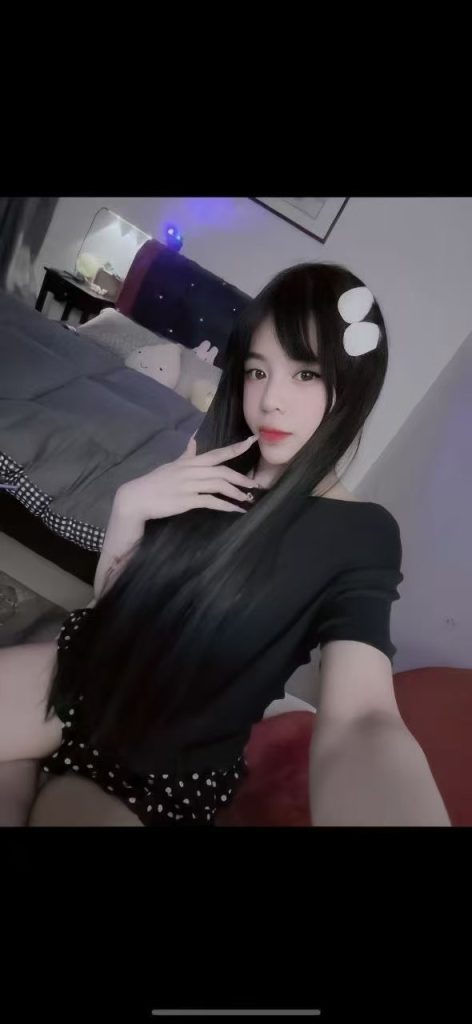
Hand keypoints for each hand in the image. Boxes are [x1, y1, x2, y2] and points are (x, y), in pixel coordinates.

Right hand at [115, 434, 258, 521]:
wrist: (137, 498)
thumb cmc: (155, 482)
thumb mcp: (172, 465)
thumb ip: (186, 454)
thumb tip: (193, 440)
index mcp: (190, 462)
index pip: (216, 453)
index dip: (235, 447)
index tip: (252, 441)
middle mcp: (191, 471)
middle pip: (222, 470)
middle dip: (241, 477)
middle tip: (255, 484)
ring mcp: (189, 485)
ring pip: (219, 485)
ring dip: (236, 492)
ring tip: (247, 499)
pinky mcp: (186, 500)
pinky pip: (211, 501)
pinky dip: (226, 506)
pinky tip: (235, 510)